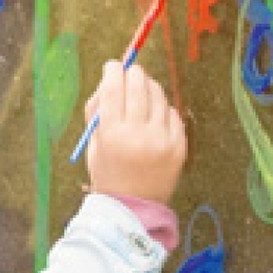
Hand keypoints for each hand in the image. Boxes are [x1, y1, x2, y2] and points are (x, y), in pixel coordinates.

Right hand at [82, 60, 185, 203]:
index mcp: (112, 134)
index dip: (112, 70)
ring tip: (142, 96)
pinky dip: (162, 110)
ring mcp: (162, 140)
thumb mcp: (93, 142)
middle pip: (138, 84)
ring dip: (148, 89)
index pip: (113, 87)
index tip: (112, 66)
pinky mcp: (179, 145)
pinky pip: (172, 113)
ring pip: (158, 94)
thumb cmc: (107, 171)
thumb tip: (112, 77)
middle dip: (132, 72)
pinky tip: (154, 119)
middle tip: (129, 73)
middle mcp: (138, 134)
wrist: (132, 206)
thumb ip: (98, 109)